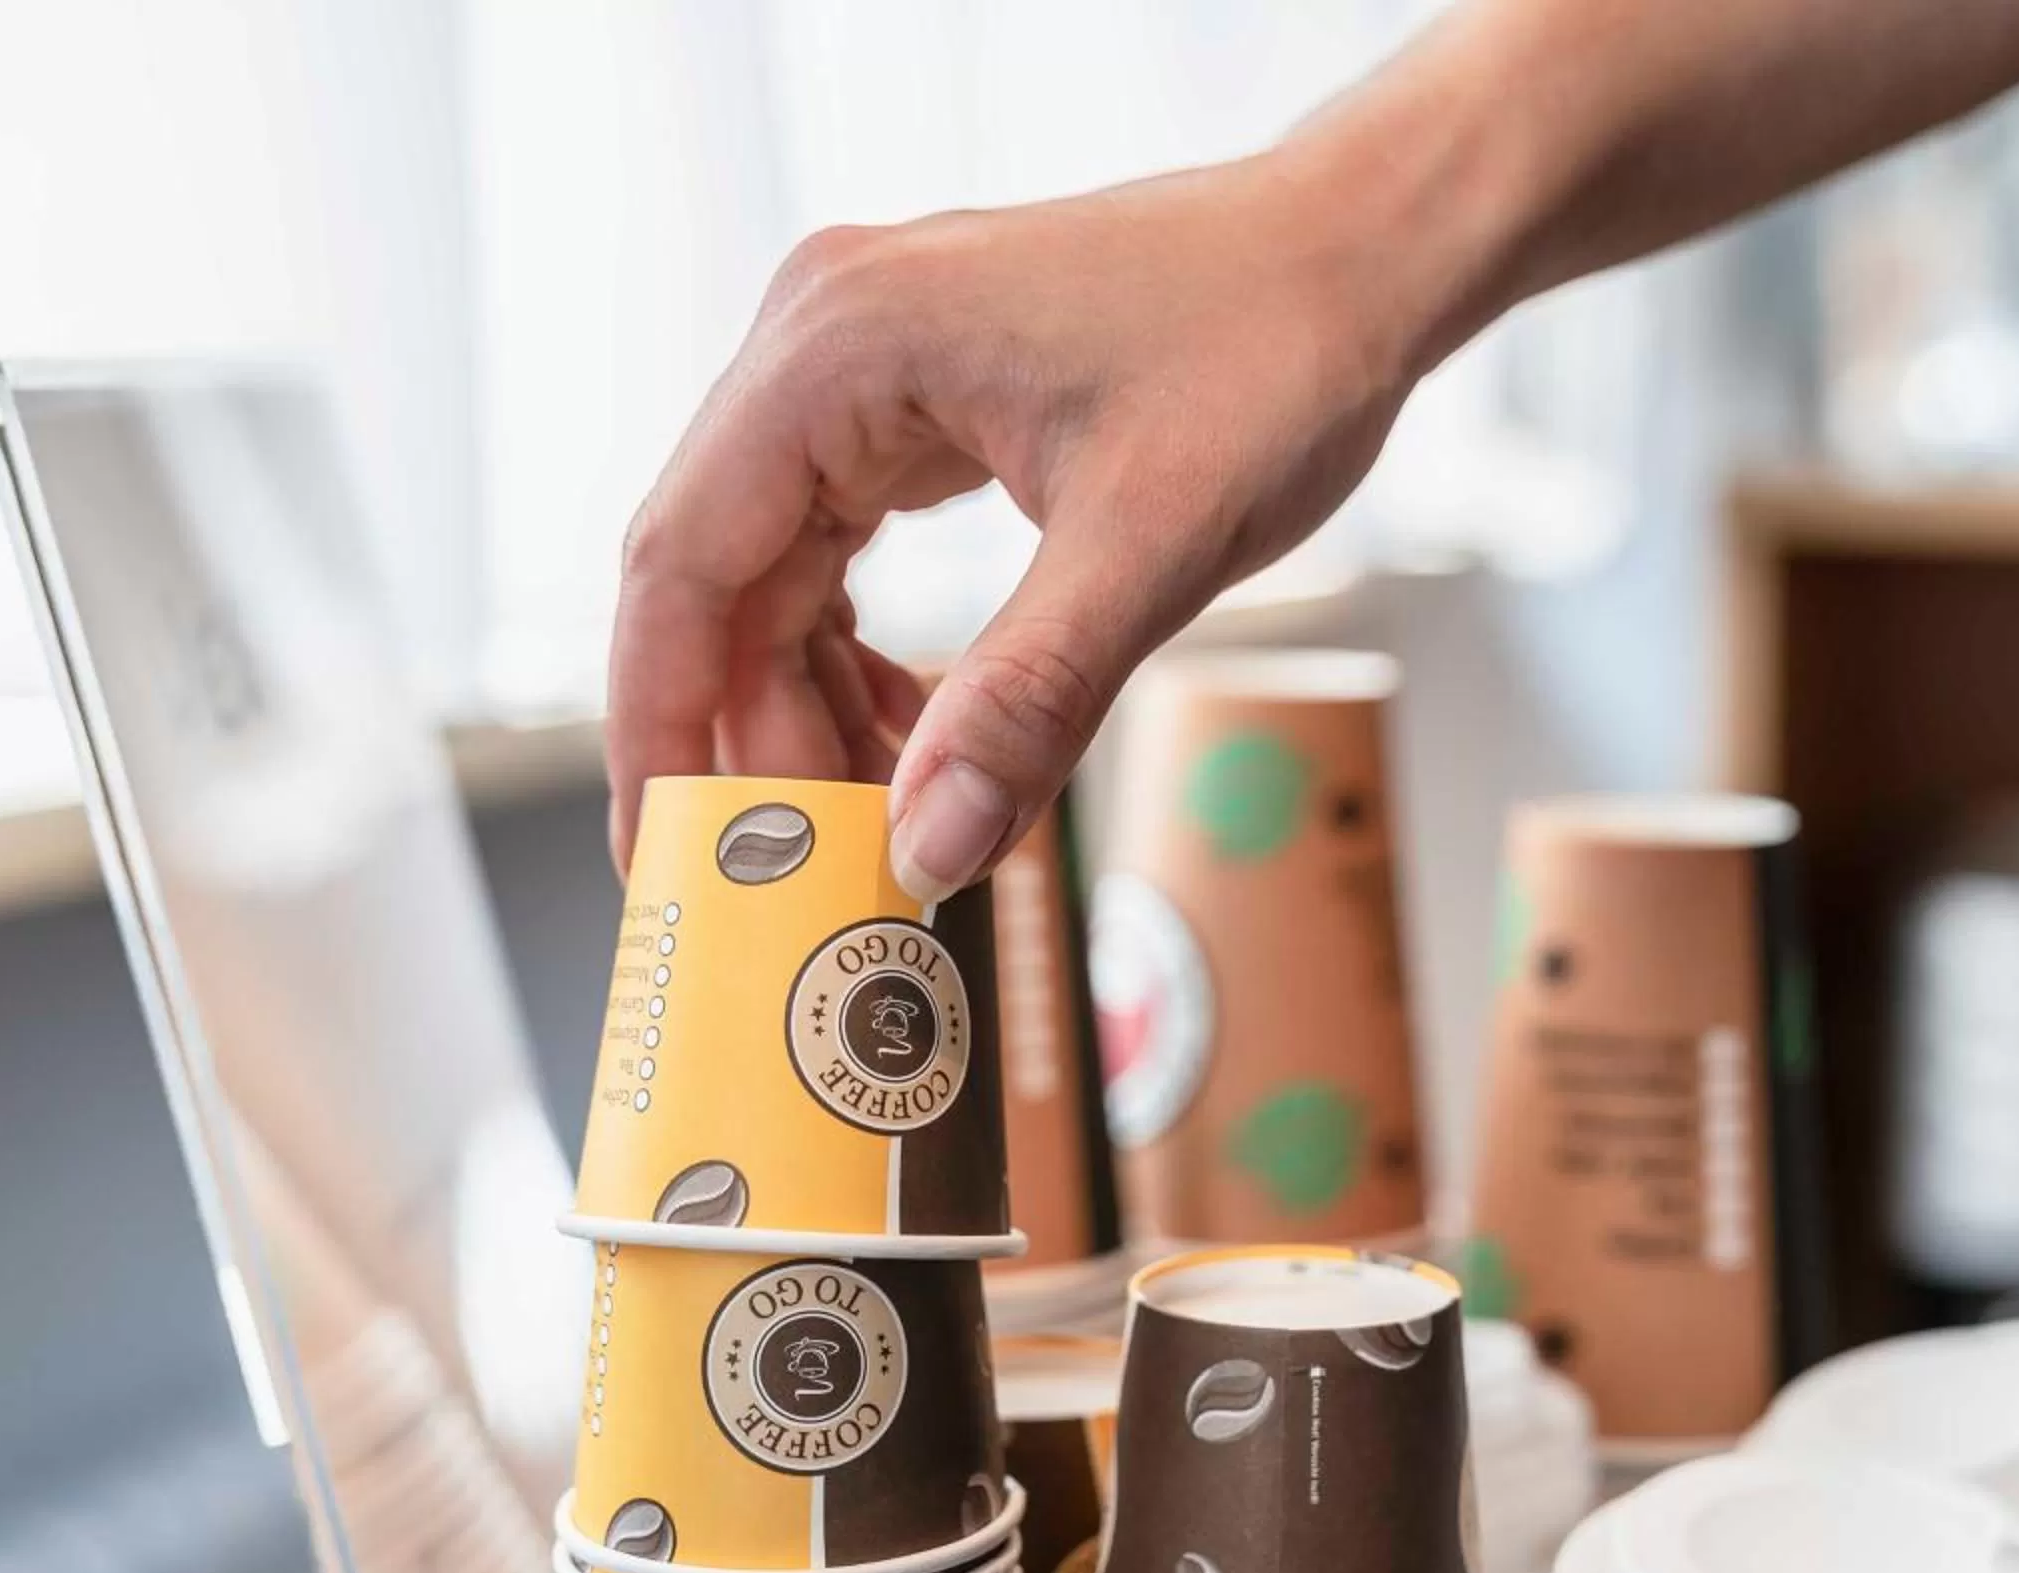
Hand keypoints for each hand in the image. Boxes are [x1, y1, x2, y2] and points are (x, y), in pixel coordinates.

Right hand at [605, 152, 1428, 895]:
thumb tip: (926, 849)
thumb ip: (1026, 702)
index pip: (681, 563)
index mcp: (838, 344)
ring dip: (813, 700)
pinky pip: (840, 541)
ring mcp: (864, 363)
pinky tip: (926, 729)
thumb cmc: (1271, 352)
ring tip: (885, 812)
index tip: (663, 855)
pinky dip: (863, 647)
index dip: (660, 723)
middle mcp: (822, 337)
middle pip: (718, 575)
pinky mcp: (916, 396)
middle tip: (807, 869)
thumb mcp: (1150, 546)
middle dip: (755, 730)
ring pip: (777, 571)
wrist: (1359, 257)